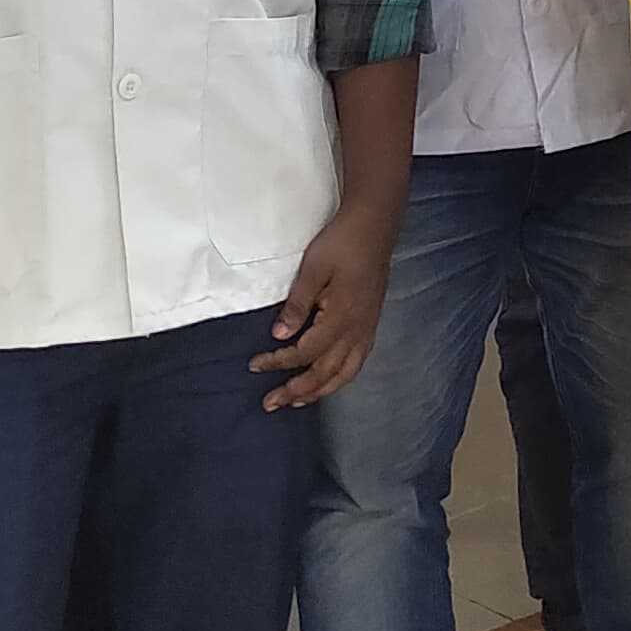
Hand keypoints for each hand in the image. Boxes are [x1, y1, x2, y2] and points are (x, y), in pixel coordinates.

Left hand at [254, 203, 397, 410]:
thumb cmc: (341, 243)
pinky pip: (357, 362)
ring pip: (345, 373)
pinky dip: (340, 378)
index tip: (255, 364)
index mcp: (341, 317)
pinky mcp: (371, 324)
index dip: (279, 362)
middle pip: (325, 372)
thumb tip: (279, 335)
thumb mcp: (313, 269)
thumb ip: (297, 304)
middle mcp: (357, 330)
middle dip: (297, 390)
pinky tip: (328, 380)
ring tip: (297, 401)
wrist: (375, 227)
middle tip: (270, 403)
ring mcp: (367, 329)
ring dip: (320, 391)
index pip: (305, 352)